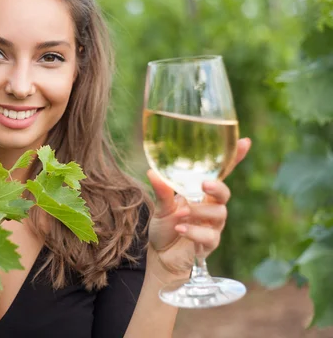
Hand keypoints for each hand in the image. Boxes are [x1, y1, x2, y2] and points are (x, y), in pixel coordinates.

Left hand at [146, 138, 251, 279]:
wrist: (161, 255)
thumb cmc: (165, 227)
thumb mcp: (161, 207)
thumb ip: (162, 191)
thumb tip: (152, 172)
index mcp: (201, 192)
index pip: (221, 173)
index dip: (234, 158)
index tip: (245, 141)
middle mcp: (211, 206)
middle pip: (225, 193)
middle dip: (218, 187)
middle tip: (205, 185)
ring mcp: (213, 226)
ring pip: (218, 214)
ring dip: (198, 212)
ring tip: (179, 214)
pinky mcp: (210, 244)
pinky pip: (209, 236)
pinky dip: (194, 231)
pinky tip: (180, 229)